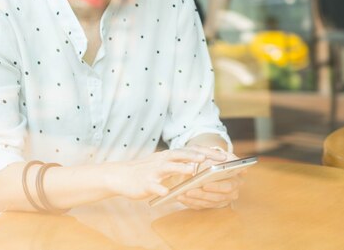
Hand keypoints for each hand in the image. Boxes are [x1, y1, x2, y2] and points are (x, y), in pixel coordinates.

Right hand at [105, 147, 224, 199]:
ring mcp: (154, 172)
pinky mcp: (145, 184)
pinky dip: (160, 189)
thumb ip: (180, 163)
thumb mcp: (164, 163)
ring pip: (168, 167)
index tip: (223, 155)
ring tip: (192, 171)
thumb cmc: (146, 171)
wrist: (121, 176)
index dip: (207, 152)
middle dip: (197, 156)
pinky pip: (154, 186)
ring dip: (180, 168)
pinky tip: (166, 193)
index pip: (191, 151)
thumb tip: (200, 163)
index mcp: (170, 156)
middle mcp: (163, 160)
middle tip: (212, 158)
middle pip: (182, 155)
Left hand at [177, 151, 243, 208]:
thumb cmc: (218, 160)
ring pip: (207, 203)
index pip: (228, 186)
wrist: (213, 166)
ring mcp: (221, 200)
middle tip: (189, 191)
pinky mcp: (211, 204)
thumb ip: (230, 157)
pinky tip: (180, 197)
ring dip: (194, 199)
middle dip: (202, 194)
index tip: (205, 185)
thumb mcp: (224, 155)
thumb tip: (227, 160)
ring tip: (181, 194)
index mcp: (237, 180)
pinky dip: (190, 202)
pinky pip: (200, 206)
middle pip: (217, 198)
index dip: (217, 187)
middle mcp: (232, 193)